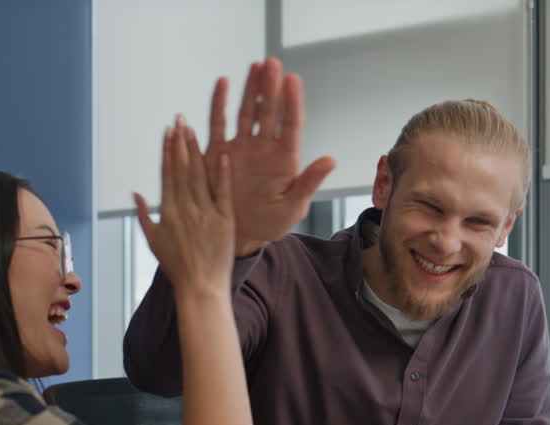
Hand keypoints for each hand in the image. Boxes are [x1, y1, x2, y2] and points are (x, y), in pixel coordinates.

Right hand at [133, 116, 234, 294]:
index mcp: (167, 212)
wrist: (200, 287)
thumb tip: (135, 193)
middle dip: (179, 142)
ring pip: (199, 175)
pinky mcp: (224, 220)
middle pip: (181, 169)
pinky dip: (222, 172)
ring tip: (193, 129)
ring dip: (196, 150)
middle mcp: (184, 208)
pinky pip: (222, 192)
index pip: (166, 174)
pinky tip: (222, 153)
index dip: (166, 151)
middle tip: (179, 119)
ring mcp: (205, 213)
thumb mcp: (153, 241)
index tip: (167, 132)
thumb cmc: (177, 267)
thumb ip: (143, 215)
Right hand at [205, 57, 334, 256]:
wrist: (240, 236)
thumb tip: (331, 160)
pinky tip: (223, 83)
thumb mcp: (292, 206)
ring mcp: (241, 148)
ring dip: (251, 89)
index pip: (290, 125)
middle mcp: (264, 148)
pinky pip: (219, 124)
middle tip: (273, 63)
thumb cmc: (270, 224)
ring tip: (256, 66)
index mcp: (284, 159)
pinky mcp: (219, 153)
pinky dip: (219, 104)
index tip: (293, 80)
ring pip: (246, 112)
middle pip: (269, 112)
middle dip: (271, 87)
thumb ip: (309, 182)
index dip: (292, 102)